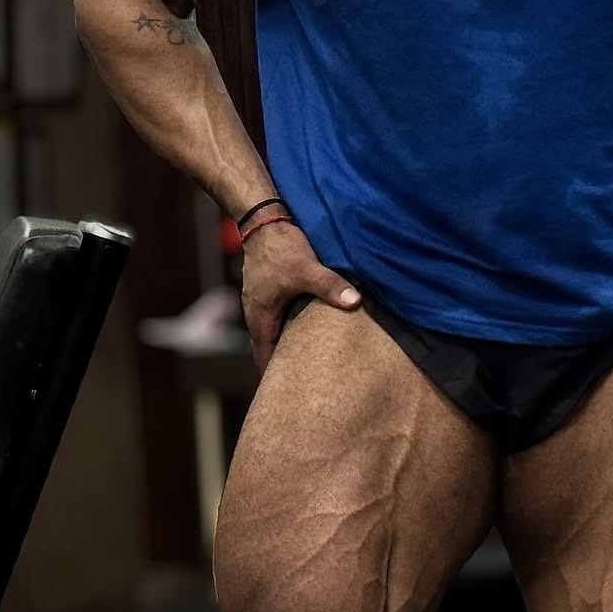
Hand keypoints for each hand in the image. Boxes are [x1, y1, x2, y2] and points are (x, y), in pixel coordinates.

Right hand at [240, 220, 360, 370]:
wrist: (263, 218)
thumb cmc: (281, 246)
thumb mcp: (308, 269)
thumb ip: (331, 287)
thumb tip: (355, 302)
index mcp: (260, 317)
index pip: (264, 358)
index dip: (276, 376)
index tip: (293, 393)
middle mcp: (256, 312)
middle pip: (268, 348)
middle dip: (284, 363)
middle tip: (308, 379)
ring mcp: (261, 300)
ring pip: (273, 331)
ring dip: (288, 343)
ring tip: (311, 357)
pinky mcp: (268, 288)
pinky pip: (277, 315)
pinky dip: (289, 325)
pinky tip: (308, 325)